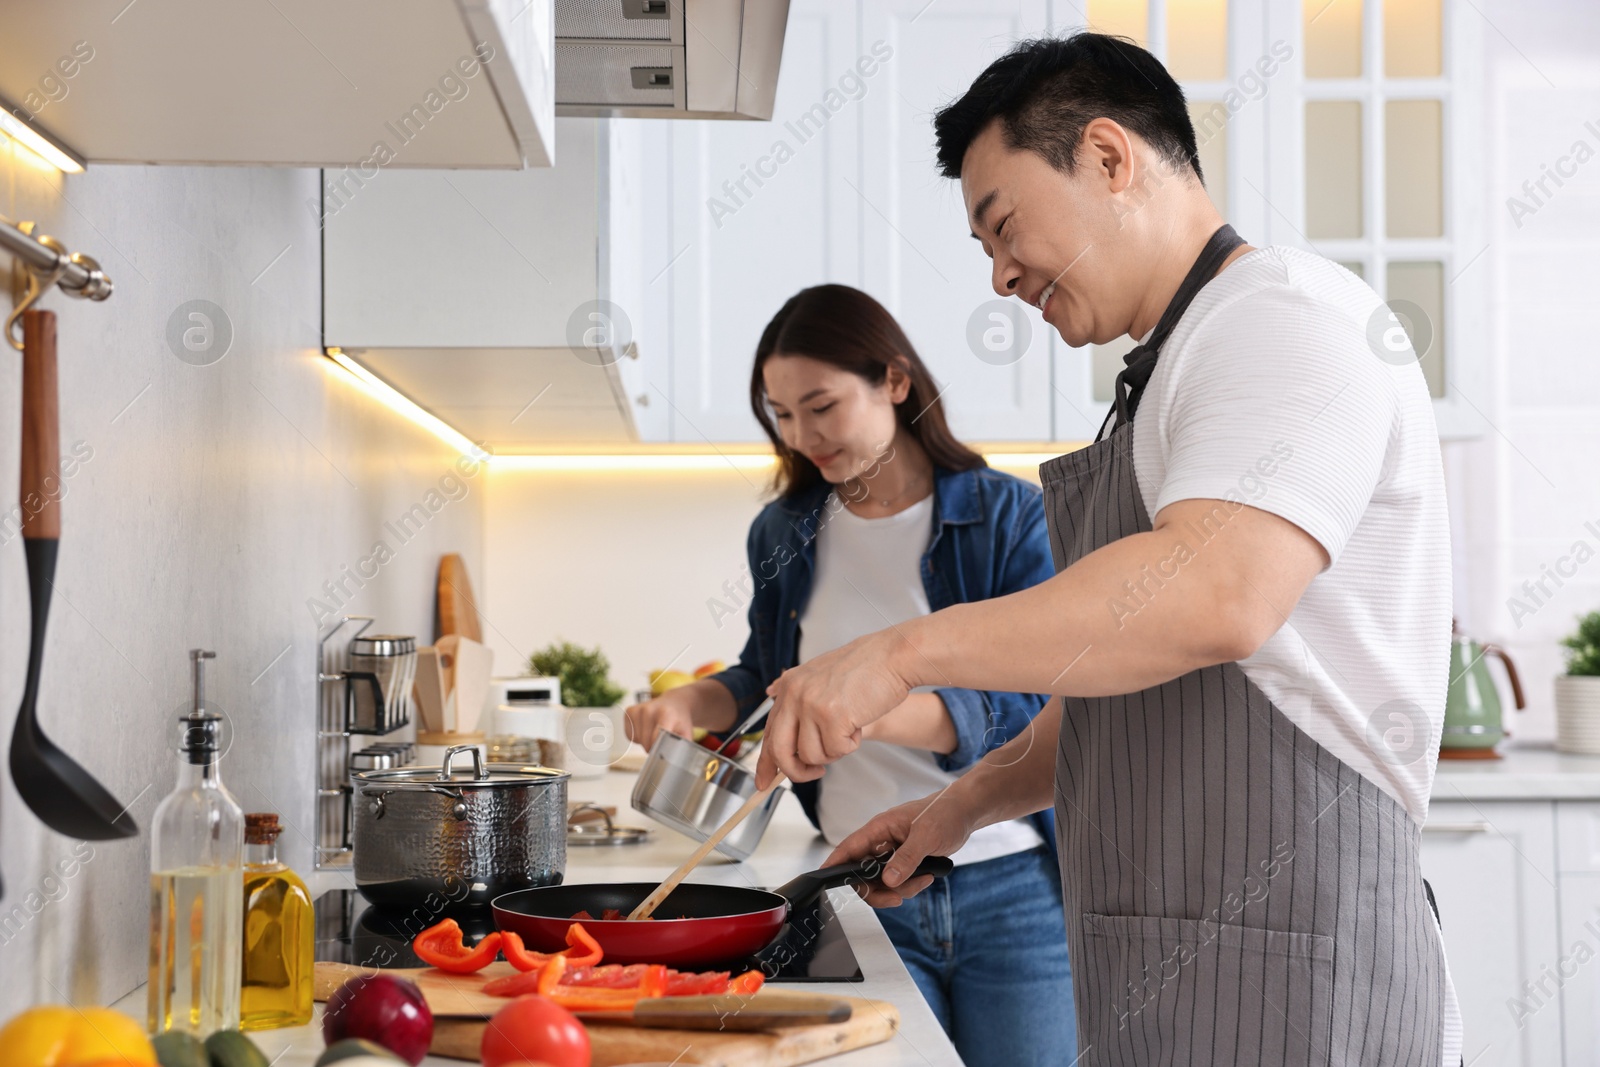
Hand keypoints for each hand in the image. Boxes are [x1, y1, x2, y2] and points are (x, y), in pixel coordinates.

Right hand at [623, 687, 698, 750]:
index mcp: (666, 714)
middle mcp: (649, 709)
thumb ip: (680, 747)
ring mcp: (637, 710)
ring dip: (645, 742)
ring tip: (654, 732)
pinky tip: (646, 728)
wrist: (673, 703)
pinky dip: (637, 737)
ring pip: (637, 740)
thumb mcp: (685, 733)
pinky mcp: (629, 712)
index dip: (658, 750)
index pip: (655, 738)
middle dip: (653, 748)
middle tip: (662, 741)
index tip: (662, 753)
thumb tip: (672, 761)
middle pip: (646, 742)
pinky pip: (630, 735)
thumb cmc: (679, 721)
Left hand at [756, 628, 915, 787]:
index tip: (763, 781)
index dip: (766, 761)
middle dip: (796, 771)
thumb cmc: (865, 668)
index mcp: (789, 686)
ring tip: (848, 727)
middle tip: (814, 773)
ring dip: (833, 751)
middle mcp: (794, 695)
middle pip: (780, 751)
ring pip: (811, 755)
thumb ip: (797, 692)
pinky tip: (859, 723)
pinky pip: (836, 751)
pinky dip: (851, 744)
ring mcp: (811, 705)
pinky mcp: (832, 717)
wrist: (893, 656)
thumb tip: (773, 700)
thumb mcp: (820, 673)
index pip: (769, 732)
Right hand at [823, 791, 974, 906]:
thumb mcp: (926, 836)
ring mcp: (892, 853)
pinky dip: (911, 885)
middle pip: (863, 874)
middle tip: (896, 897)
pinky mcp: (904, 861)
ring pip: (882, 882)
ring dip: (902, 888)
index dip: (834, 864)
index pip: (848, 848)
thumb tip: (888, 880)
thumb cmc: (944, 813)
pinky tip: (928, 876)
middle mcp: (881, 842)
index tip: (824, 880)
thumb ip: (907, 858)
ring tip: (924, 879)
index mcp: (879, 829)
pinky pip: (898, 882)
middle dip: (878, 890)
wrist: (965, 813)